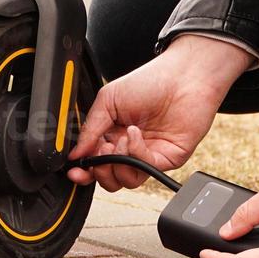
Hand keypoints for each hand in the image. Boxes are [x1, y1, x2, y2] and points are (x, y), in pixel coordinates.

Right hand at [65, 35, 251, 191]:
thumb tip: (76, 153)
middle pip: (109, 178)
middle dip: (99, 171)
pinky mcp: (166, 159)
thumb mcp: (108, 99)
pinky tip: (134, 134)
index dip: (84, 170)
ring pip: (126, 181)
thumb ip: (89, 128)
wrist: (183, 76)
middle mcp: (129, 148)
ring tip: (117, 142)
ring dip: (117, 164)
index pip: (94, 162)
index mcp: (112, 134)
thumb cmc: (150, 81)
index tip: (74, 170)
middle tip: (99, 154)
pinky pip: (144, 168)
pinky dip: (135, 153)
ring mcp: (147, 154)